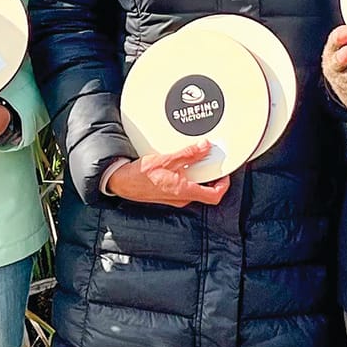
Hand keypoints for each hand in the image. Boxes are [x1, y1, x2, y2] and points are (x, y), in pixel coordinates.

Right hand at [103, 142, 231, 207]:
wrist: (121, 182)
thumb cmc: (139, 175)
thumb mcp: (166, 159)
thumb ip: (188, 154)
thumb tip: (205, 147)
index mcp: (183, 191)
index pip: (214, 196)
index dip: (224, 185)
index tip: (225, 173)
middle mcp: (181, 198)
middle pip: (207, 192)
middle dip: (212, 177)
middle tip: (212, 162)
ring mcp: (175, 198)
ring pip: (196, 189)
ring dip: (200, 177)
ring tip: (198, 161)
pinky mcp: (169, 195)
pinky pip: (185, 188)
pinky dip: (189, 177)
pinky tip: (183, 166)